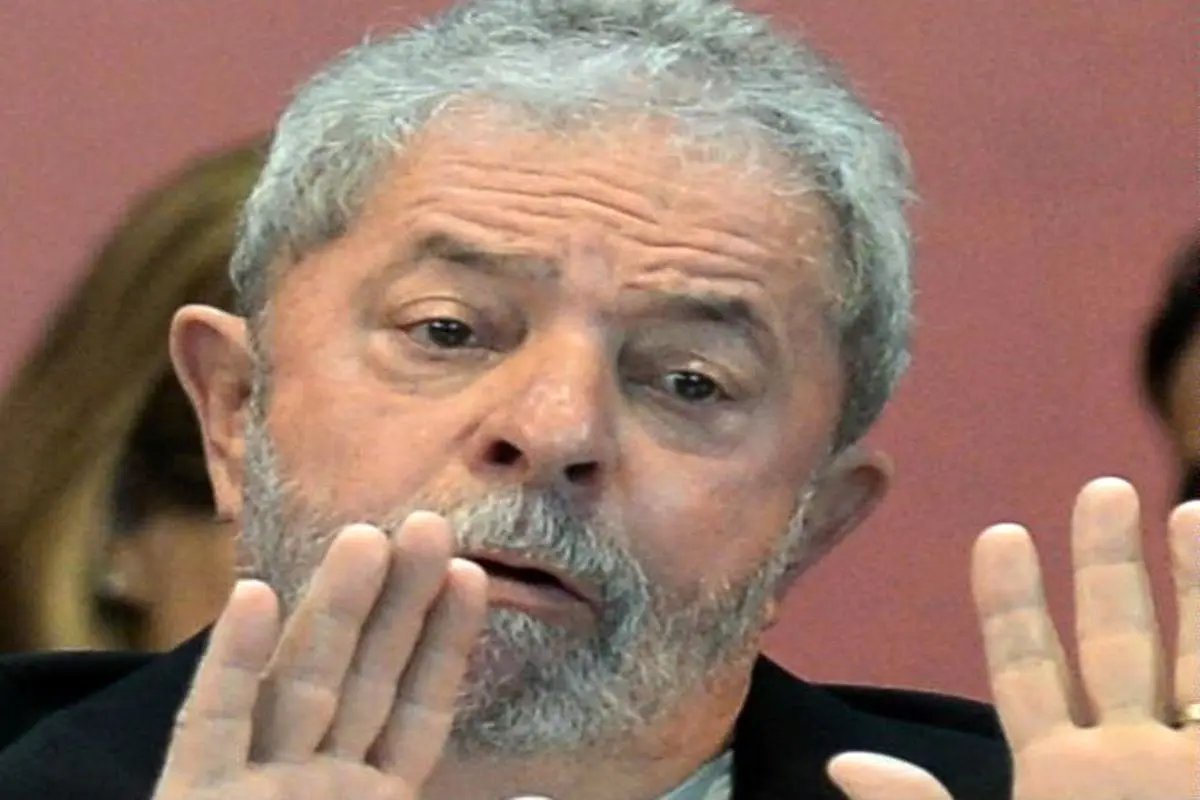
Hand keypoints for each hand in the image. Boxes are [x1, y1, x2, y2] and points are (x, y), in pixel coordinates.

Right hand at [153, 514, 487, 799]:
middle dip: (400, 602)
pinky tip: (252, 594)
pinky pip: (213, 724)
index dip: (446, 643)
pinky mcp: (192, 794)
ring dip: (333, 606)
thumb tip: (506, 775)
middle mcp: (319, 783)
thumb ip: (417, 756)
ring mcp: (256, 786)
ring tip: (367, 532)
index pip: (417, 711)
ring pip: (301, 682)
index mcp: (372, 796)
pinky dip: (232, 661)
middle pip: (365, 678)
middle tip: (432, 525)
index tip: (469, 576)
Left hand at [828, 478, 1199, 799]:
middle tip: (1101, 488)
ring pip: (1187, 658)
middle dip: (1107, 566)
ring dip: (1188, 583)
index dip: (1013, 602)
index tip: (1001, 533)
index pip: (1027, 669)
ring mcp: (1183, 765)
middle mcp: (1123, 761)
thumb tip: (841, 763)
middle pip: (1114, 641)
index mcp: (1053, 775)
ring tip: (1182, 508)